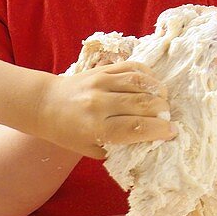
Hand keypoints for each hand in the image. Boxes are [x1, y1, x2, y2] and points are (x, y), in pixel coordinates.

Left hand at [38, 61, 175, 159]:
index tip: (171, 132)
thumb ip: (119, 147)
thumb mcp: (91, 148)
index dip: (159, 130)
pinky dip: (148, 75)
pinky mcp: (101, 68)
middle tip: (166, 117)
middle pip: (143, 104)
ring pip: (141, 83)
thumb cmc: (68, 132)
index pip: (136, 127)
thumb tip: (151, 142)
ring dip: (158, 92)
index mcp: (95, 127)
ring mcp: (100, 82)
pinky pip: (132, 67)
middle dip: (162, 112)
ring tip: (162, 101)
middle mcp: (98, 103)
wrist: (45, 104)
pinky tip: (152, 85)